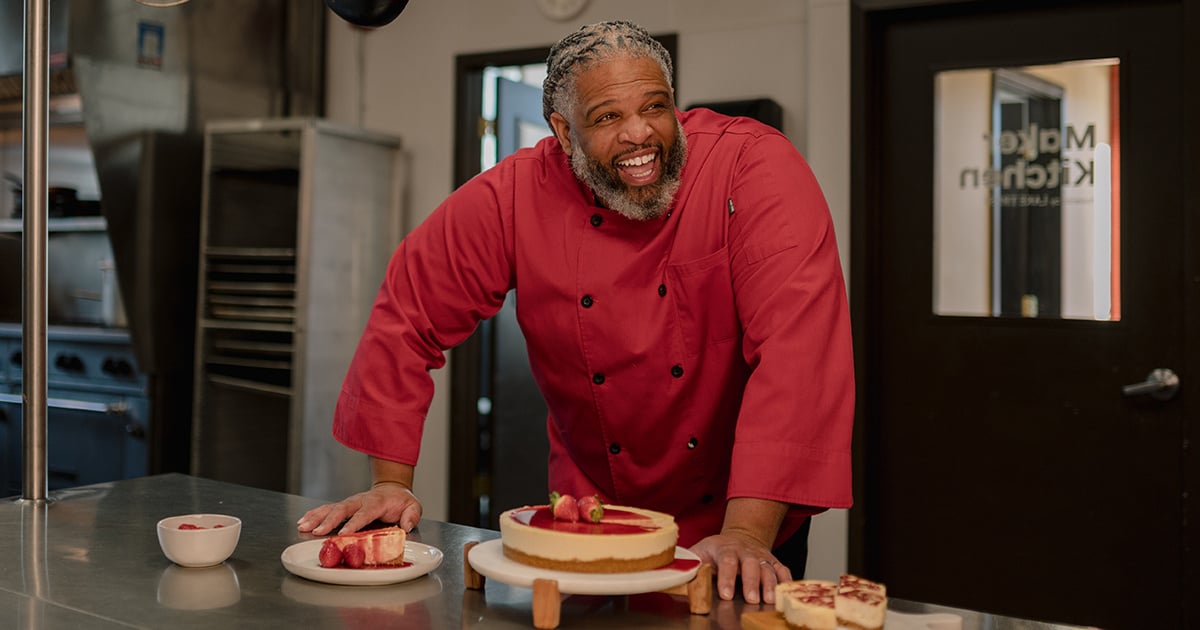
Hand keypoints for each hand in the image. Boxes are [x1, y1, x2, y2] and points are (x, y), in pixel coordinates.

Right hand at [296, 482, 422, 535]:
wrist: (392, 488)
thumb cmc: (401, 501)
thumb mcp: (413, 506)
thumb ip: (411, 515)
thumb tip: (406, 525)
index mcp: (377, 502)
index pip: (364, 513)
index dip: (353, 523)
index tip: (343, 533)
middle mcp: (360, 501)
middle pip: (342, 509)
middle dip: (328, 521)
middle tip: (317, 532)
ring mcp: (350, 503)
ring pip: (331, 508)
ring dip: (316, 517)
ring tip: (303, 526)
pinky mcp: (344, 506)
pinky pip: (327, 509)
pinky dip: (314, 514)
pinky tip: (303, 521)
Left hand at [690, 531, 791, 605]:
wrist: (739, 537)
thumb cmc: (715, 550)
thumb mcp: (699, 552)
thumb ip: (690, 566)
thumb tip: (676, 579)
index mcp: (724, 548)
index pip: (726, 561)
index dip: (727, 578)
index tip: (725, 594)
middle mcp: (745, 551)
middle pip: (750, 564)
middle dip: (751, 582)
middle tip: (752, 599)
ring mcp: (760, 556)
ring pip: (768, 568)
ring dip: (770, 584)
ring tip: (769, 600)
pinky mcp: (773, 562)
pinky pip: (782, 569)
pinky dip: (786, 580)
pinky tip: (784, 592)